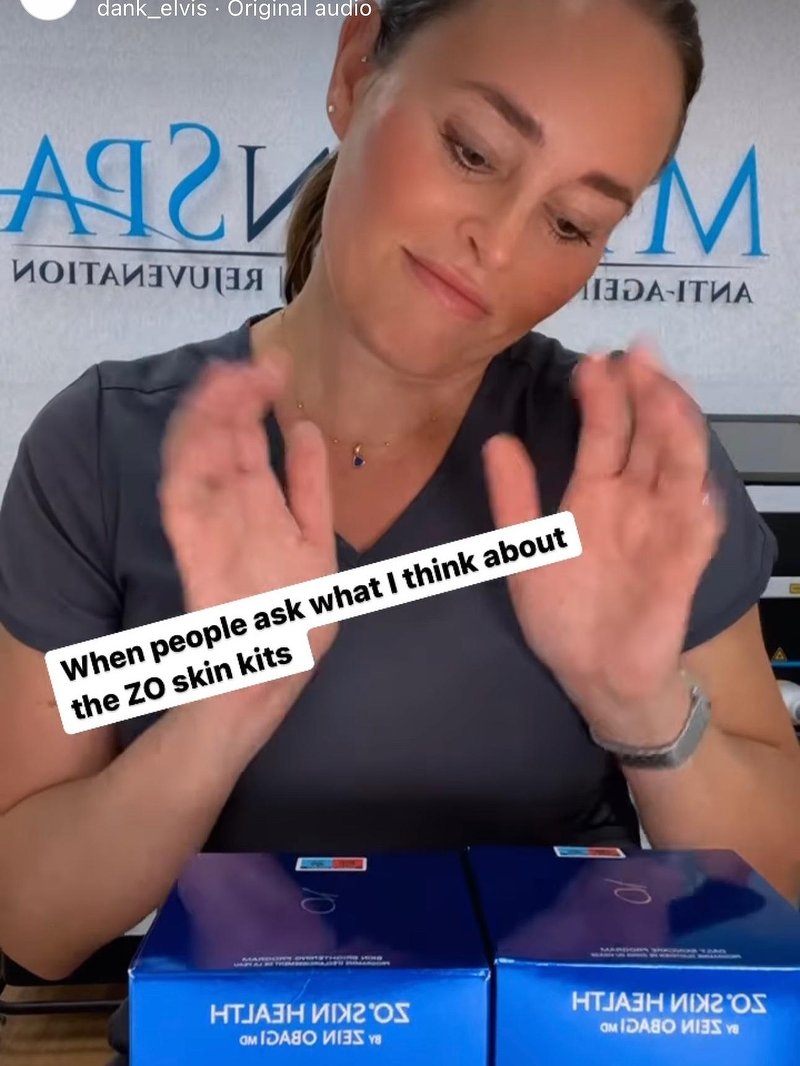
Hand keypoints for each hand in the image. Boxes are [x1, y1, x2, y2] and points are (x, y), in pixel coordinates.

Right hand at [158, 355, 338, 710]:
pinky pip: (184, 507)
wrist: (268, 681)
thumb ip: (310, 488)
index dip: (256, 403)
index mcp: (262, 511)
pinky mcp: (197, 559)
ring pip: (198, 464)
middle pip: (221, 445)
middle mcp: (234, 515)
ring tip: (220, 383)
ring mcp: (213, 533)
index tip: (274, 365)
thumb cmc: (292, 623)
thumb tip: (306, 426)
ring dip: (206, 422)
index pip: (250, 444)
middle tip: (244, 363)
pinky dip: (188, 469)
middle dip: (230, 402)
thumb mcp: (316, 547)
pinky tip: (200, 434)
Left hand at [482, 344, 725, 744]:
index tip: (591, 360)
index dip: (602, 396)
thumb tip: (498, 441)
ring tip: (665, 394)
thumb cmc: (563, 613)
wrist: (592, 673)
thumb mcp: (526, 553)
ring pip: (677, 469)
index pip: (605, 431)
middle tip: (637, 353)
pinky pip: (697, 532)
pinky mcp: (682, 566)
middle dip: (646, 394)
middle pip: (647, 436)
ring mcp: (662, 529)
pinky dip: (700, 507)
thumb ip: (514, 499)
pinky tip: (696, 484)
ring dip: (676, 432)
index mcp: (594, 493)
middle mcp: (634, 501)